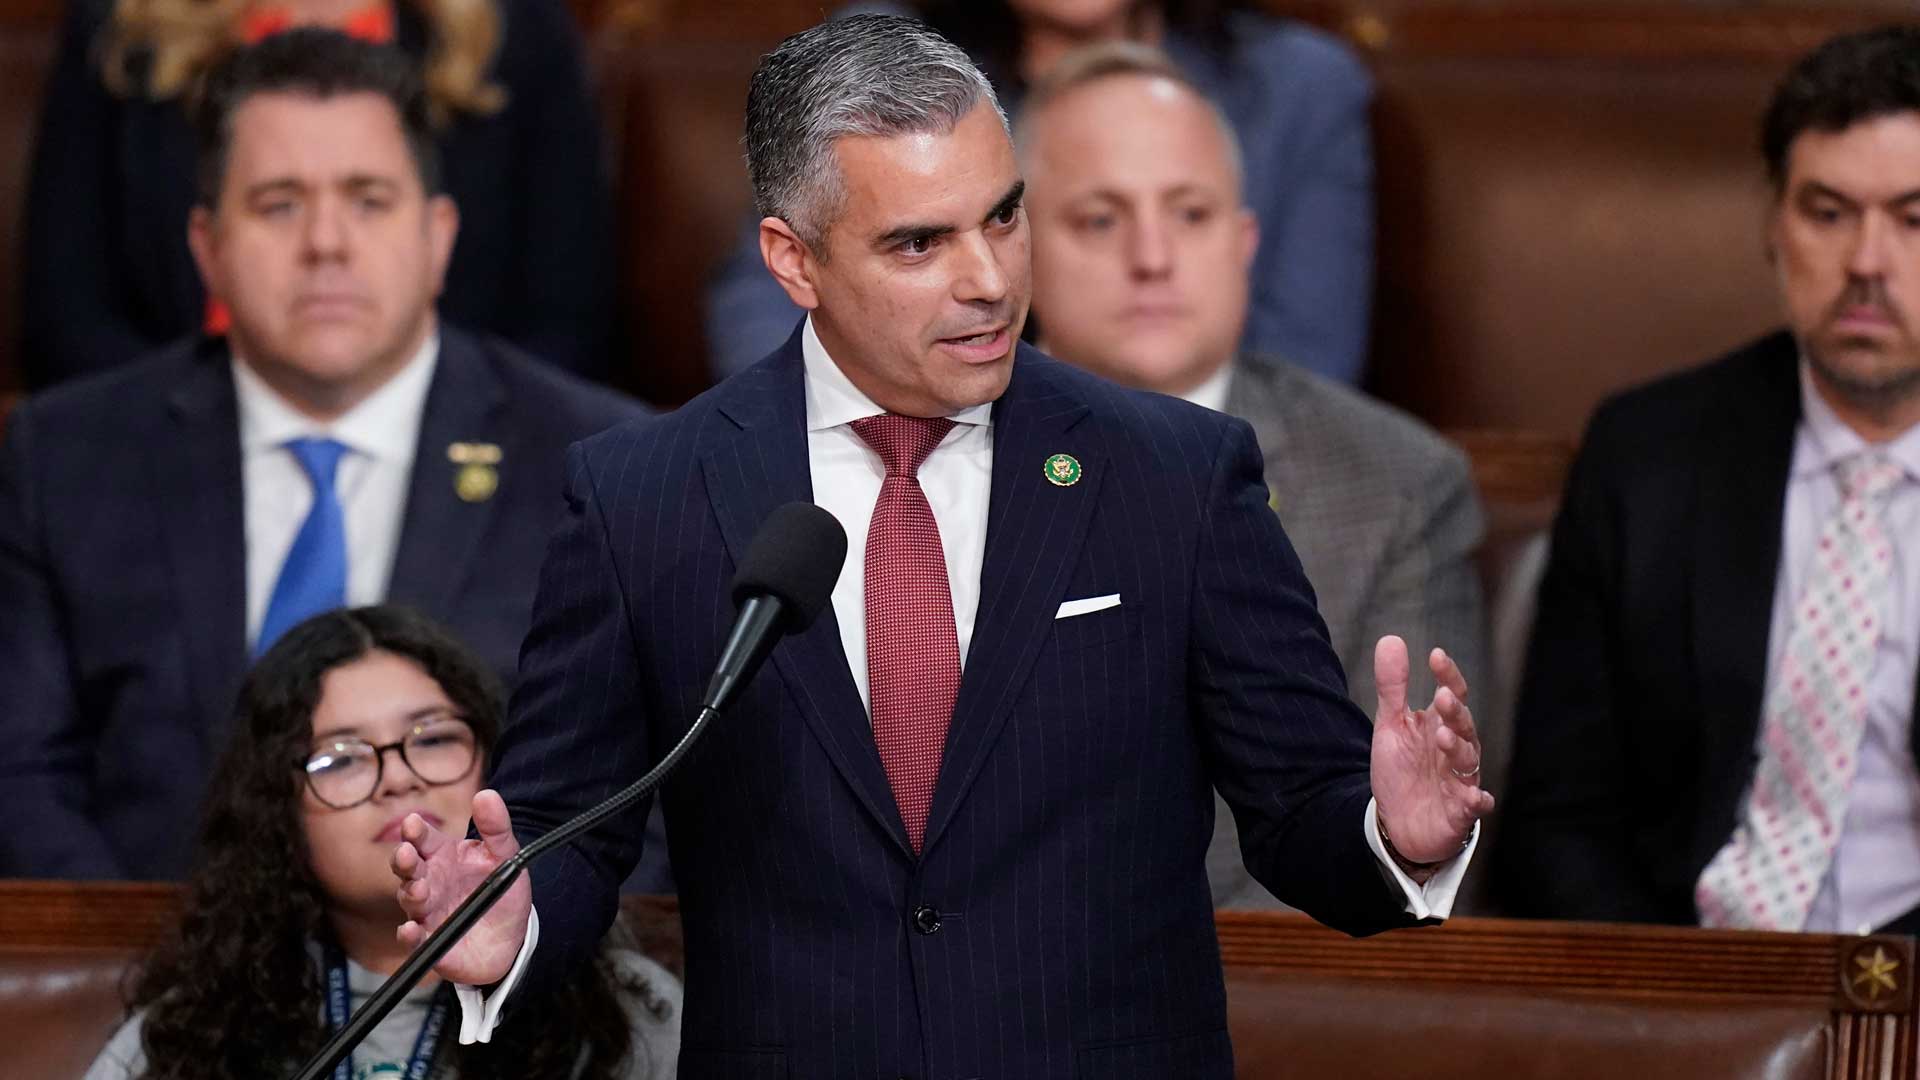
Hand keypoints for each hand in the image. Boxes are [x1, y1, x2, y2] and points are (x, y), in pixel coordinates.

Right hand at [391, 788, 531, 986]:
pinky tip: (410, 929)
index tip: (413, 823)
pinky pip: (414, 939)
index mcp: (444, 856)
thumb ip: (497, 828)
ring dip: (411, 893)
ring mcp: (427, 912)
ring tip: (420, 889)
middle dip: (404, 859)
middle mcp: (430, 882)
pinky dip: (409, 935)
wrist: (512, 938)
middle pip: (408, 867)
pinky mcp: (431, 942)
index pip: (425, 839)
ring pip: (409, 899)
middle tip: (407, 854)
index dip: (416, 830)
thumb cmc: (502, 892)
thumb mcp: (506, 857)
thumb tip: (486, 795)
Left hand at [1369, 636, 1495, 864]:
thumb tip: (1391, 639)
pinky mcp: (1460, 812)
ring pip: (1468, 761)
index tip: (1435, 656)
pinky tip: (1476, 796)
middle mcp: (1456, 750)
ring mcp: (1460, 780)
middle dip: (1455, 712)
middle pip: (1464, 725)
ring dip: (1458, 748)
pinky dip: (1477, 801)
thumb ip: (1393, 687)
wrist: (1397, 823)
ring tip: (1442, 736)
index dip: (1448, 675)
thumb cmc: (1401, 771)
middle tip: (1442, 697)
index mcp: (1440, 725)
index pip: (1452, 695)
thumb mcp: (1391, 726)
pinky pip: (1474, 805)